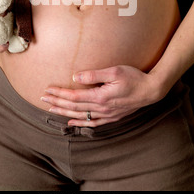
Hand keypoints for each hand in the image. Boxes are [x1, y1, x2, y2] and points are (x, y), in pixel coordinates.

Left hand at [42, 65, 164, 126]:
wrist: (151, 90)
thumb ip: (94, 74)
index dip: (59, 94)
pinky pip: (92, 123)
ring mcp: (106, 115)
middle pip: (73, 107)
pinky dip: (80, 123)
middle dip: (57, 102)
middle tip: (42, 99)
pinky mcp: (112, 117)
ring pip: (80, 116)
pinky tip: (71, 122)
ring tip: (51, 109)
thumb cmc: (134, 77)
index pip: (74, 96)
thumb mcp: (114, 71)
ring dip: (64, 113)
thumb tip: (76, 76)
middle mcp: (101, 108)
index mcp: (100, 97)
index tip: (47, 89)